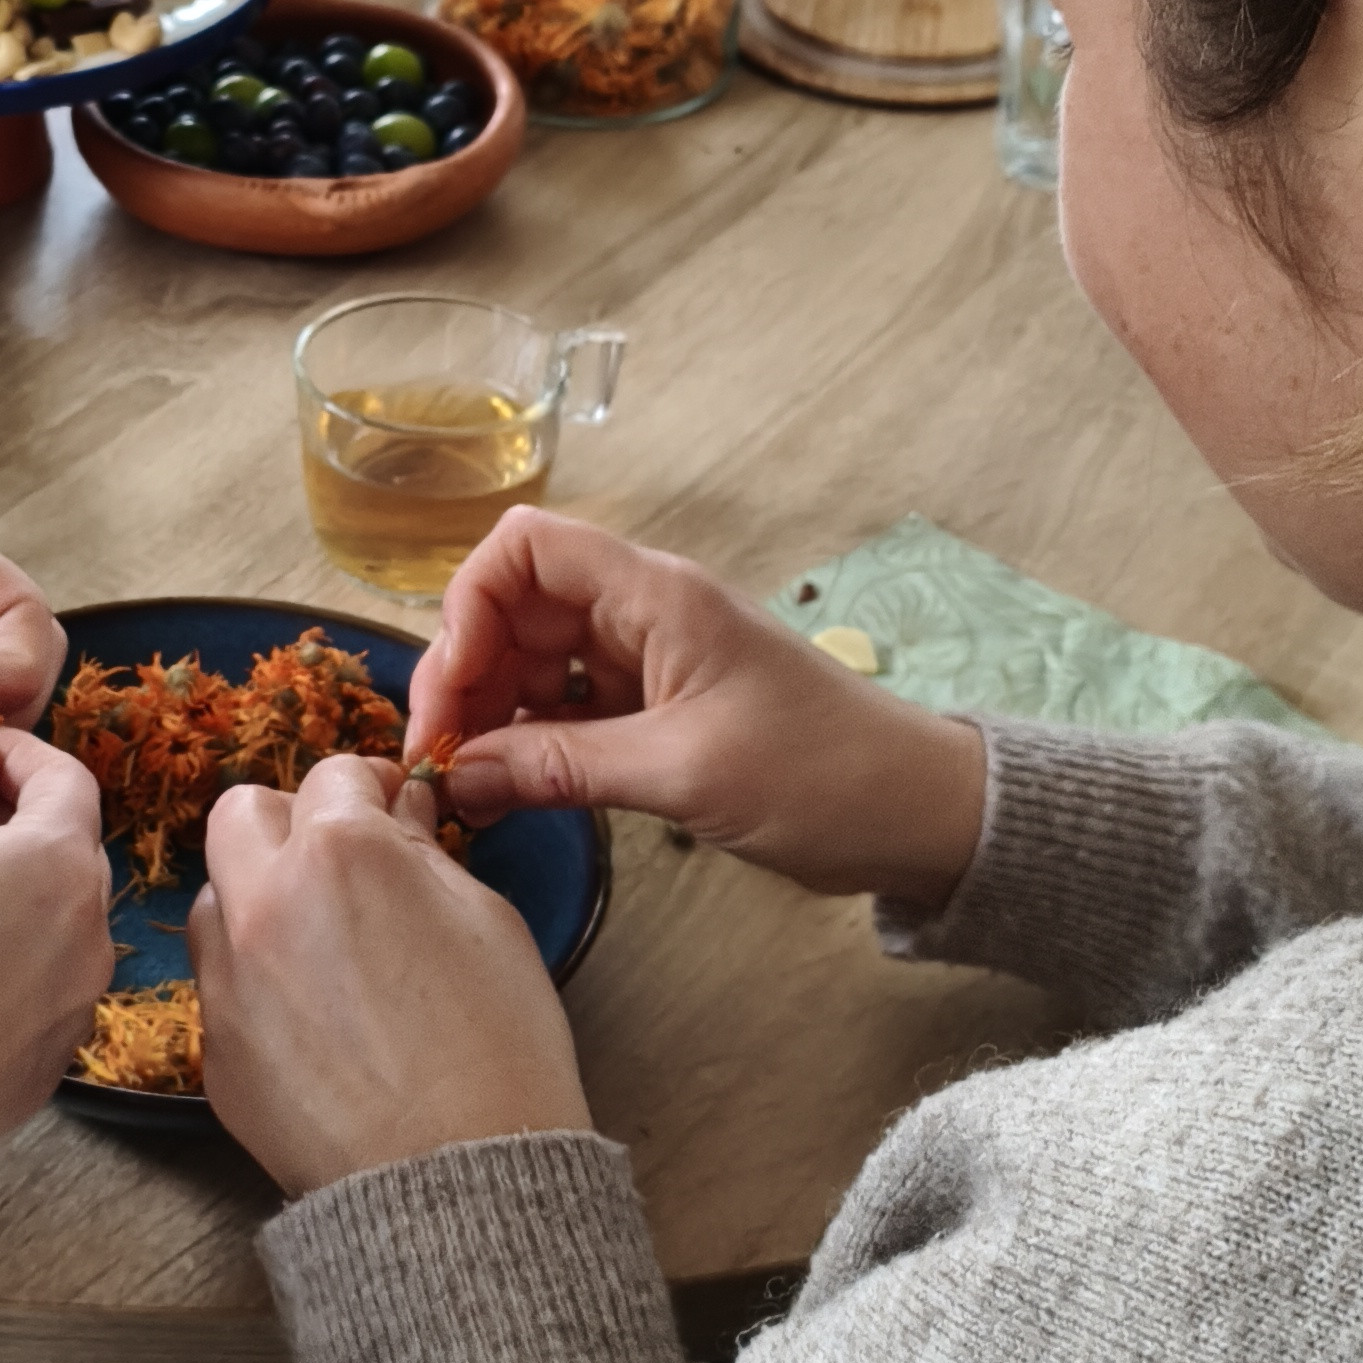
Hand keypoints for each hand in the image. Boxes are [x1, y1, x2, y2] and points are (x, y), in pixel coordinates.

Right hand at [0, 724, 112, 1213]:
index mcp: (52, 871)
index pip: (68, 781)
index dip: (18, 754)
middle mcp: (88, 939)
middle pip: (72, 848)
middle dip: (16, 817)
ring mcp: (77, 1009)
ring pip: (63, 917)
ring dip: (16, 885)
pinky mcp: (53, 1063)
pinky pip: (48, 981)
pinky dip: (14, 951)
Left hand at [192, 752, 591, 1194]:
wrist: (456, 1184)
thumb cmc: (496, 1056)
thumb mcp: (489, 923)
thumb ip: (426, 853)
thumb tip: (400, 813)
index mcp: (342, 853)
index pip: (333, 775)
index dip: (369, 787)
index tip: (389, 805)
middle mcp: (266, 902)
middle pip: (241, 815)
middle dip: (290, 822)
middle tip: (340, 857)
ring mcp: (227, 978)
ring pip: (216, 898)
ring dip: (259, 899)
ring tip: (321, 942)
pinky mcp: (213, 1047)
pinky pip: (218, 982)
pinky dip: (254, 978)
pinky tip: (311, 1015)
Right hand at [407, 509, 985, 910]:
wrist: (919, 814)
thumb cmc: (824, 775)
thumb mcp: (682, 773)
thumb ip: (563, 767)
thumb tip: (460, 776)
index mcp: (656, 595)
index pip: (522, 548)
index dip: (468, 608)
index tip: (454, 693)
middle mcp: (644, 612)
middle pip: (515, 607)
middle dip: (467, 673)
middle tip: (444, 759)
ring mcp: (651, 660)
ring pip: (535, 661)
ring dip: (494, 712)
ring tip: (471, 783)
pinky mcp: (660, 709)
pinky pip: (569, 707)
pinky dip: (533, 741)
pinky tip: (514, 789)